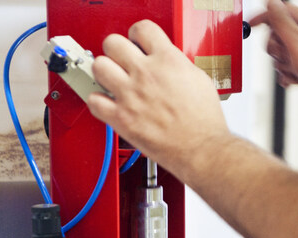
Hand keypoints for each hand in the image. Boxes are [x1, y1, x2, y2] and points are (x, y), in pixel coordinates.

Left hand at [88, 20, 230, 177]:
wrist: (201, 148)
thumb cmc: (204, 121)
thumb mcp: (199, 80)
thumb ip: (177, 65)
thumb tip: (167, 62)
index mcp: (168, 61)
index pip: (142, 29)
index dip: (137, 35)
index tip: (137, 43)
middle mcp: (146, 75)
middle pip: (113, 43)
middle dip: (116, 50)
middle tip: (121, 61)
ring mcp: (131, 96)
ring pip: (98, 67)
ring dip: (104, 72)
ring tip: (112, 81)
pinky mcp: (122, 119)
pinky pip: (94, 101)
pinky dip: (98, 102)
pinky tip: (108, 104)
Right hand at [249, 0, 297, 116]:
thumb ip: (282, 22)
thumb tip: (271, 3)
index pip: (280, 11)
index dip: (264, 17)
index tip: (251, 25)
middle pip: (277, 34)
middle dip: (275, 48)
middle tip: (285, 55)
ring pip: (280, 55)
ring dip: (282, 65)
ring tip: (295, 70)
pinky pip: (285, 70)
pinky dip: (287, 76)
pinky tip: (295, 81)